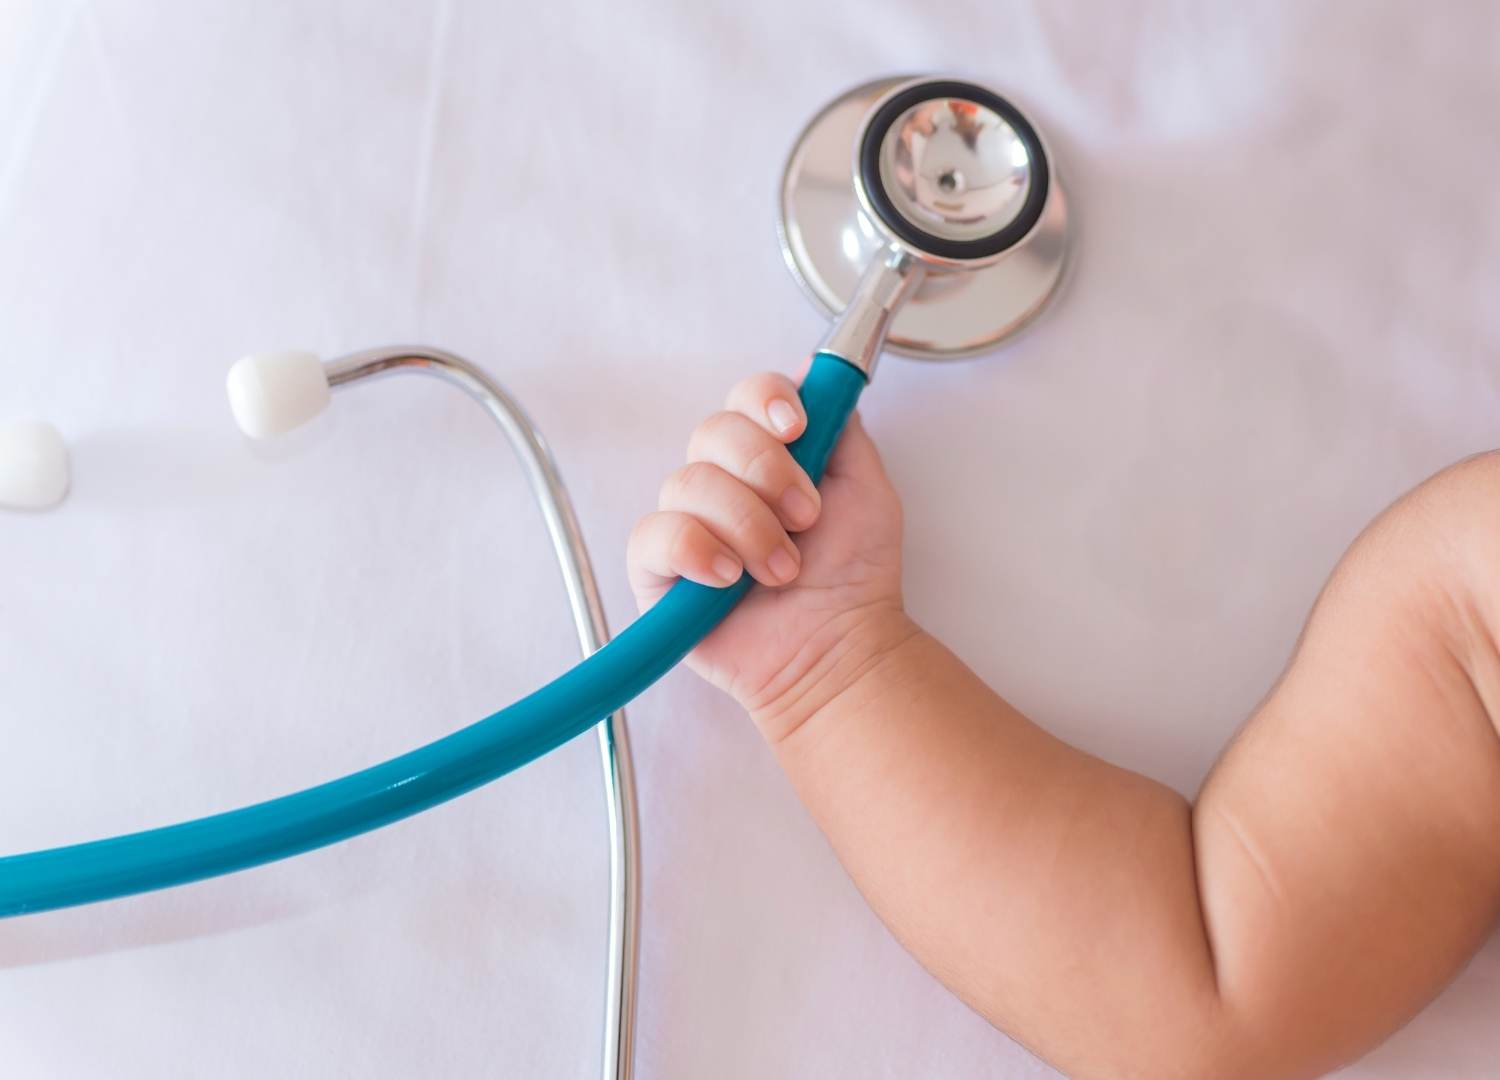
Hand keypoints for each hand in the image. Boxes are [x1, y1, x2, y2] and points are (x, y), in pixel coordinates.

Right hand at [627, 369, 915, 740]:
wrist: (840, 646)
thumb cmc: (853, 575)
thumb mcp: (867, 487)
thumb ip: (840, 426)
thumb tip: (814, 374)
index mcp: (766, 455)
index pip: (746, 396)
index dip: (765, 400)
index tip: (797, 428)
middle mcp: (721, 481)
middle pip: (712, 431)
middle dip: (766, 471)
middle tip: (806, 518)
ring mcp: (686, 522)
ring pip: (688, 483)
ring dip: (747, 527)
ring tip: (782, 570)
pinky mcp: (657, 569)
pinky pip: (655, 535)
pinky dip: (697, 551)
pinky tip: (729, 580)